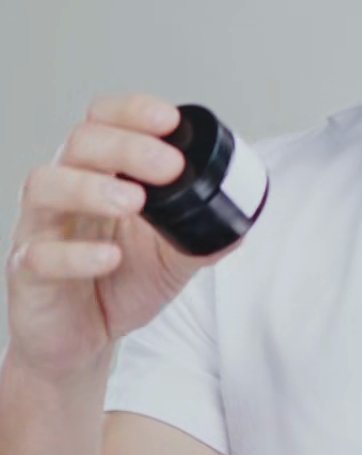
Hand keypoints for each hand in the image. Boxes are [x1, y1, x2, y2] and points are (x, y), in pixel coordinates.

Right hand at [4, 92, 236, 383]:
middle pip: (79, 143)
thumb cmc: (116, 287)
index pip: (102, 121)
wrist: (80, 343)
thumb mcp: (171, 259)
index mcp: (97, 175)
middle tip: (169, 165)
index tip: (170, 120)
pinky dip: (75, 255)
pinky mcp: (26, 274)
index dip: (132, 111)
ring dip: (91, 187)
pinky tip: (108, 257)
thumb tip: (242, 222)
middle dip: (126, 146)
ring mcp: (40, 230)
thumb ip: (202, 236)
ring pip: (45, 186)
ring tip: (133, 201)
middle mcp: (63, 192)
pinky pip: (38, 255)